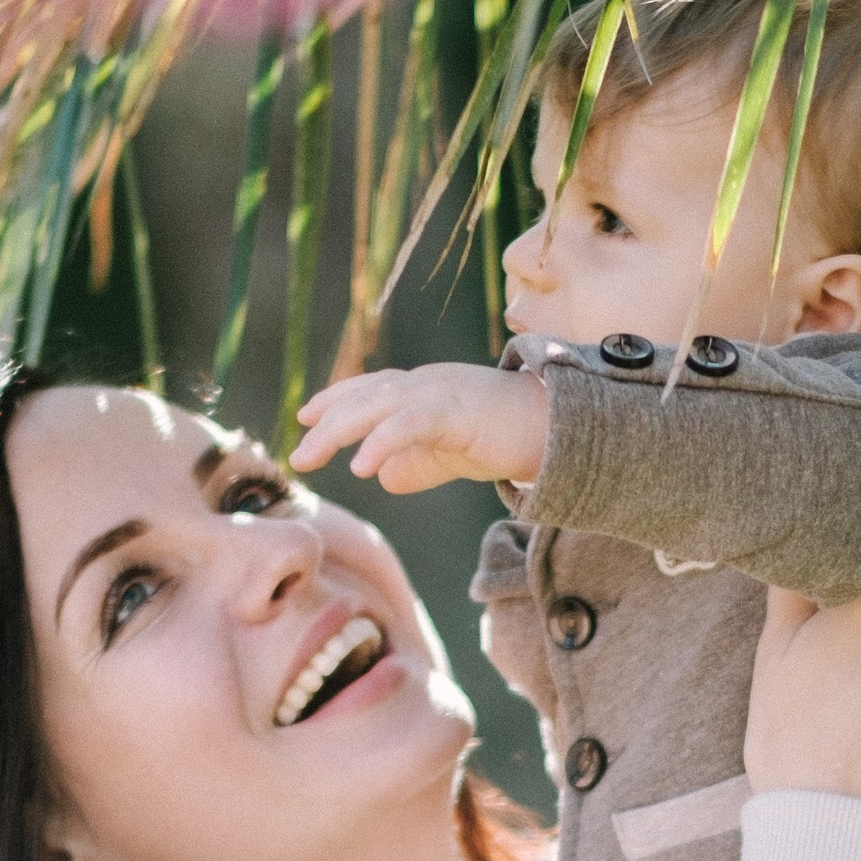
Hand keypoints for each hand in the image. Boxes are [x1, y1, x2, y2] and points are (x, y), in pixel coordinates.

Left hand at [293, 363, 550, 495]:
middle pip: (365, 396)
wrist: (562, 430)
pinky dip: (382, 441)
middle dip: (327, 422)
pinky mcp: (461, 411)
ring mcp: (444, 392)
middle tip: (299, 455)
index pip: (372, 389)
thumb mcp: (453, 455)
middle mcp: (429, 383)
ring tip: (311, 457)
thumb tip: (384, 478)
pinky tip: (362, 465)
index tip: (306, 416)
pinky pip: (412, 423)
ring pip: (379, 404)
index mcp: (427, 390)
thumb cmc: (510, 439)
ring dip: (340, 431)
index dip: (337, 399)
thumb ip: (419, 463)